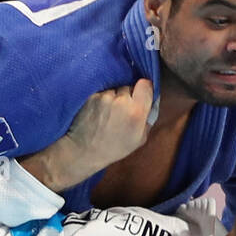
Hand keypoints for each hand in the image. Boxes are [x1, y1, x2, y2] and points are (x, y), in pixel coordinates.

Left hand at [20, 80, 153, 191]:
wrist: (85, 150)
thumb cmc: (114, 148)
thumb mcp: (139, 139)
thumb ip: (147, 119)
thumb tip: (150, 104)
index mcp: (136, 111)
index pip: (145, 84)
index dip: (144, 89)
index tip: (141, 95)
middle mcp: (121, 101)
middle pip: (129, 87)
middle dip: (127, 96)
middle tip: (121, 111)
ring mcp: (105, 97)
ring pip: (114, 90)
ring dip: (113, 98)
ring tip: (107, 114)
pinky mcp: (91, 96)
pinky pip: (101, 93)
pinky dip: (101, 100)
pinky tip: (98, 113)